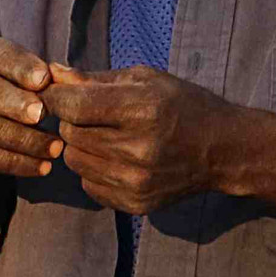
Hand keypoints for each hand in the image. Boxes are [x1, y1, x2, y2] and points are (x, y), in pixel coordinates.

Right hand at [0, 36, 61, 179]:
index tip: (44, 79)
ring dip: (23, 139)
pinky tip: (42, 166)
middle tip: (40, 114)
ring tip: (55, 147)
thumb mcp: (20, 75)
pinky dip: (16, 162)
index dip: (18, 65)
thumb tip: (67, 78)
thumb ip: (47, 75)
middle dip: (12, 101)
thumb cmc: (4, 91)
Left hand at [42, 64, 235, 214]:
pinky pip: (87, 184)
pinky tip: (116, 159)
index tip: (56, 93)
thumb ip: (94, 79)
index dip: (56, 98)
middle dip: (72, 120)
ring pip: (73, 160)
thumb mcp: (145, 80)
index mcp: (142, 111)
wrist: (224, 150)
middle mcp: (138, 149)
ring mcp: (136, 181)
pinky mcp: (134, 203)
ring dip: (80, 146)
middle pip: (69, 133)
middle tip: (93, 114)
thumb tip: (51, 73)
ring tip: (106, 136)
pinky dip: (93, 170)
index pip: (73, 106)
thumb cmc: (182, 105)